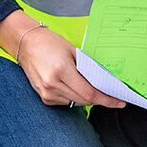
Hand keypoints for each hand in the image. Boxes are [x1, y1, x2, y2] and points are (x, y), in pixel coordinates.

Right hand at [0, 14, 124, 108]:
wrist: (27, 44)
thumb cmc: (50, 43)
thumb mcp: (73, 51)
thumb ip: (88, 68)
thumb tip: (105, 82)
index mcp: (61, 70)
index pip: (89, 93)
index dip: (106, 99)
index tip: (119, 102)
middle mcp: (52, 84)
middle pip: (84, 100)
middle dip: (100, 99)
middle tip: (112, 94)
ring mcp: (46, 93)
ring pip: (75, 102)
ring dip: (88, 98)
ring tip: (95, 88)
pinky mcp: (44, 97)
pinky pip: (66, 102)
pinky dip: (75, 97)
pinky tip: (78, 87)